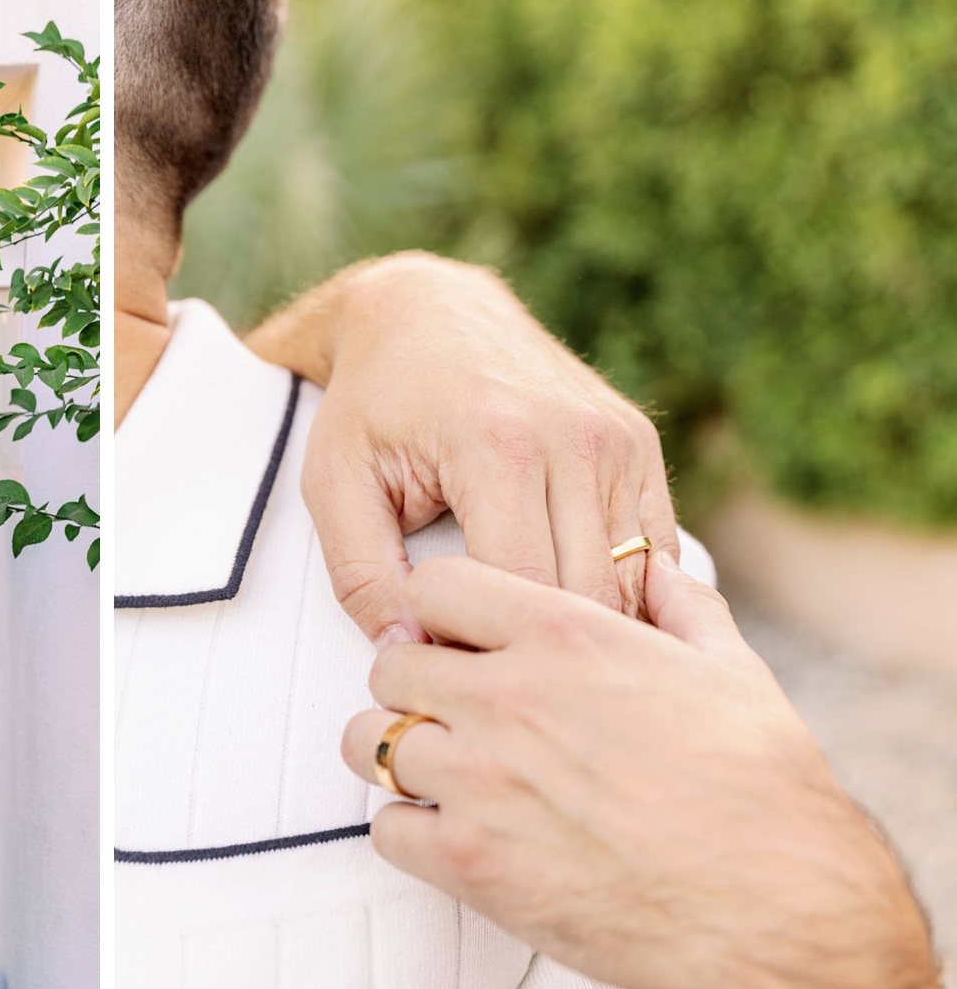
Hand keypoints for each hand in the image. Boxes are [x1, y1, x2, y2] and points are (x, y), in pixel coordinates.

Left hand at [255, 253, 674, 642]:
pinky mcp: (638, 443)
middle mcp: (574, 438)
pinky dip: (619, 595)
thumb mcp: (335, 486)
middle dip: (537, 651)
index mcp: (497, 446)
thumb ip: (362, 577)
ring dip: (583, 630)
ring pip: (627, 581)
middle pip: (582, 597)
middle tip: (489, 675)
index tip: (446, 671)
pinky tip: (574, 621)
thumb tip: (406, 654)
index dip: (484, 648)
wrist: (427, 313)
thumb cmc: (372, 407)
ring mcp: (617, 439)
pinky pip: (652, 551)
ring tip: (530, 654)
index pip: (518, 592)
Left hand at [340, 551, 935, 988]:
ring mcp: (480, 781)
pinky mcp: (469, 862)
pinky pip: (385, 828)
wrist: (777, 912)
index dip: (434, 609)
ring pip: (368, 743)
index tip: (451, 637)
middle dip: (408, 683)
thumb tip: (658, 571)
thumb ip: (682, 606)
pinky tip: (451, 834)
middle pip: (389, 664)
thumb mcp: (732, 669)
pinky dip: (408, 831)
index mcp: (564, 636)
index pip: (433, 585)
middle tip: (441, 711)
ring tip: (439, 772)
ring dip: (396, 754)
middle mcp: (507, 698)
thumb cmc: (763, 787)